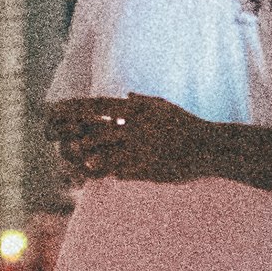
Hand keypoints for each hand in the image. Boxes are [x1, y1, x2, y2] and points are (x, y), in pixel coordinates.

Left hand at [47, 95, 220, 188]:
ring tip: (81, 161)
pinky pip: (120, 172)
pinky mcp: (145, 169)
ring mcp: (139, 150)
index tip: (63, 112)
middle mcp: (135, 128)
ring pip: (104, 154)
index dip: (79, 110)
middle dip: (80, 136)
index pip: (100, 107)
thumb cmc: (187, 124)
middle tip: (67, 142)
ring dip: (91, 158)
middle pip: (97, 131)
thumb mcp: (165, 107)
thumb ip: (143, 101)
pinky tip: (103, 174)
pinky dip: (110, 172)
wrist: (208, 148)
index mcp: (138, 111)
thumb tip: (126, 96)